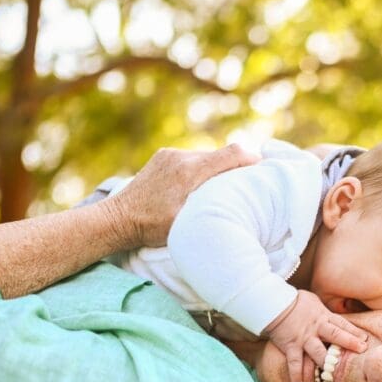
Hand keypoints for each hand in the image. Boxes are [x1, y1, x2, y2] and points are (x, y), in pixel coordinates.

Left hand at [106, 144, 260, 248]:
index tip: (264, 167)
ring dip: (215, 169)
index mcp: (190, 172)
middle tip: (245, 183)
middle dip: (235, 166)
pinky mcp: (162, 157)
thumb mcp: (186, 221)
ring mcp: (170, 155)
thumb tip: (236, 202)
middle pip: (220, 154)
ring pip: (205, 156)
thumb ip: (211, 205)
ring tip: (220, 188)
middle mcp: (181, 157)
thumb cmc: (151, 227)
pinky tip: (196, 186)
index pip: (232, 154)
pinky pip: (190, 159)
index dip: (251, 159)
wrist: (117, 218)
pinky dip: (199, 169)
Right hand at [265, 290, 368, 381]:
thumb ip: (325, 312)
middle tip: (362, 349)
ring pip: (318, 352)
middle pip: (335, 335)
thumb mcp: (315, 302)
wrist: (274, 303)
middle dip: (349, 342)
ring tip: (335, 374)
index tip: (365, 339)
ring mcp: (304, 338)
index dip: (354, 331)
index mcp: (323, 316)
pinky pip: (294, 362)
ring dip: (326, 363)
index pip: (342, 324)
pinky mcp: (291, 345)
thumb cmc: (295, 301)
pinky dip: (295, 374)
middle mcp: (316, 328)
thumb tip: (337, 316)